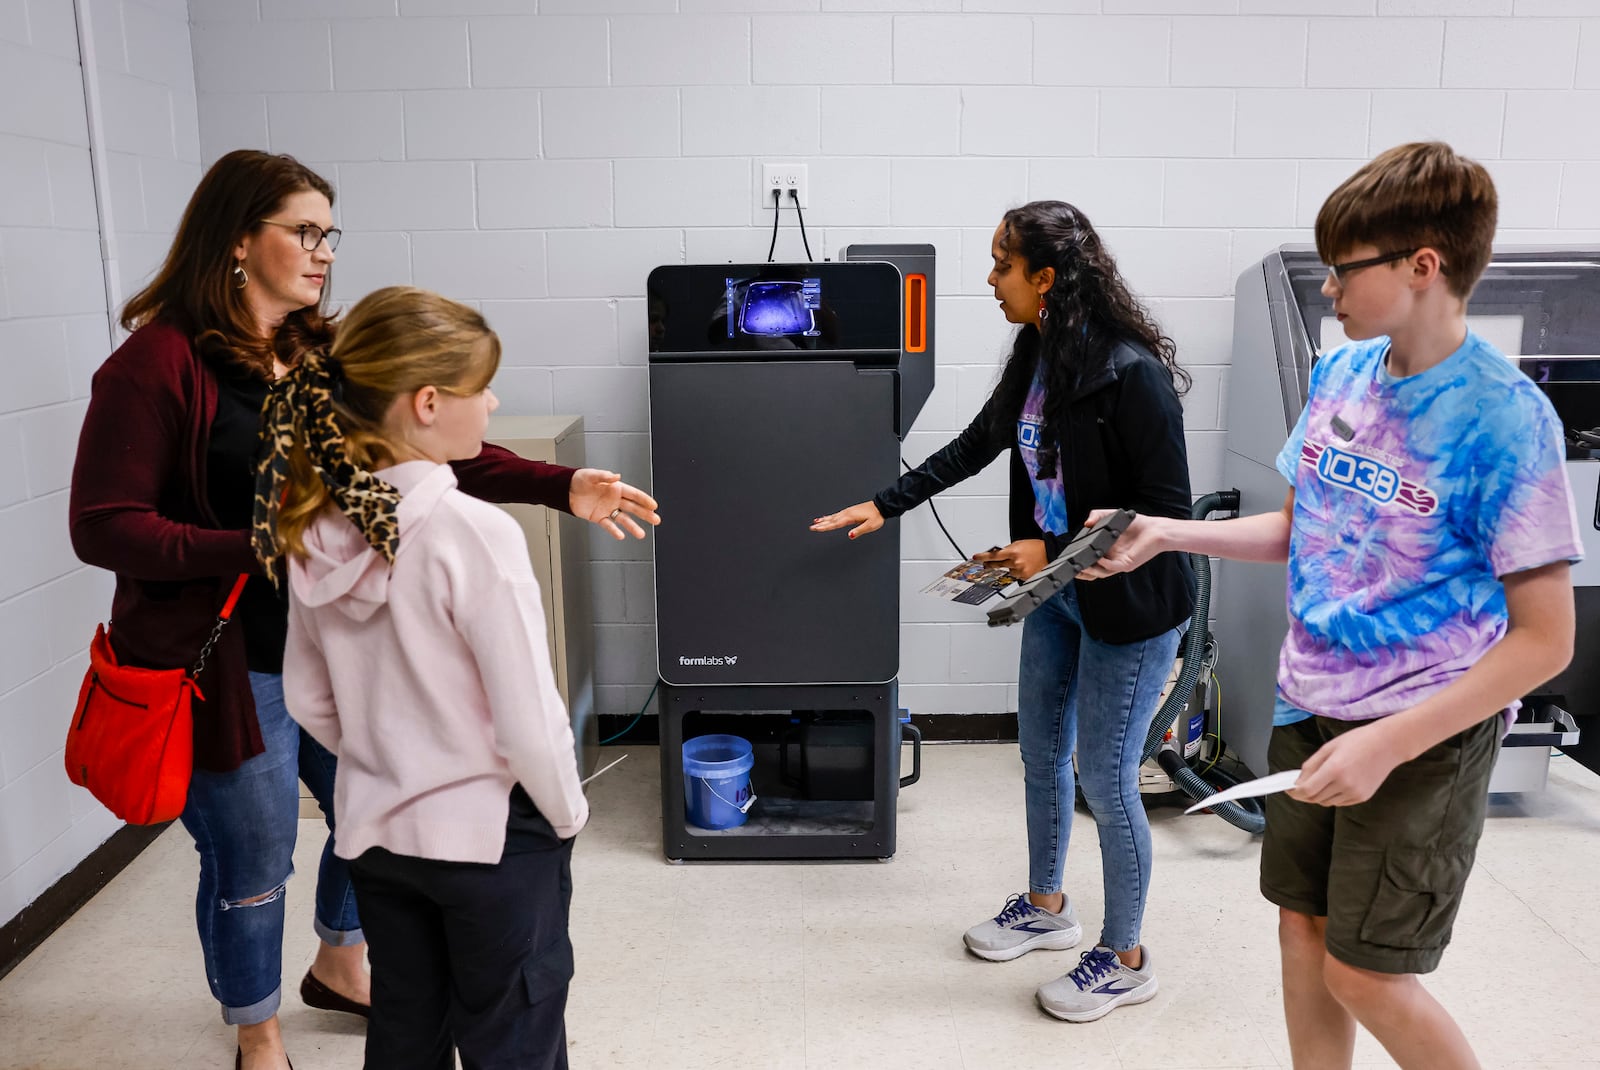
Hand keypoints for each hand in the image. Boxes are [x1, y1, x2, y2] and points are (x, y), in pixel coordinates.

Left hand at [569, 469, 659, 539]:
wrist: (566, 490)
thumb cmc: (579, 480)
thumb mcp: (591, 475)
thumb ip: (604, 476)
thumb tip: (616, 476)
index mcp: (615, 487)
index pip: (633, 494)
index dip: (644, 500)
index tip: (653, 505)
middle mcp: (614, 499)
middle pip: (633, 507)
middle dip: (645, 514)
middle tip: (656, 519)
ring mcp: (608, 509)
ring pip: (624, 519)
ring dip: (633, 526)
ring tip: (641, 534)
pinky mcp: (599, 517)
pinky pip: (609, 525)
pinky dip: (614, 530)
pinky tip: (621, 535)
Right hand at [811, 501, 883, 539]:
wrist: (880, 506)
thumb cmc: (876, 516)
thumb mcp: (870, 526)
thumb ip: (859, 530)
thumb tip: (850, 536)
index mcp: (850, 517)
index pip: (835, 524)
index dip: (824, 527)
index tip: (816, 528)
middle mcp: (847, 513)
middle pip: (831, 520)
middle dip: (821, 524)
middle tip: (811, 527)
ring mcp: (848, 511)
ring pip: (833, 516)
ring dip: (824, 520)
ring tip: (815, 522)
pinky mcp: (850, 511)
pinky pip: (837, 514)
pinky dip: (830, 516)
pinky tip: (828, 517)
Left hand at [974, 539, 1047, 580]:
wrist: (1050, 554)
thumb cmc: (1037, 547)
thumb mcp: (1020, 543)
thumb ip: (1008, 549)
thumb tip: (999, 554)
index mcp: (1013, 552)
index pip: (994, 555)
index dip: (983, 557)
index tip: (976, 558)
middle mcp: (1016, 563)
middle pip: (998, 565)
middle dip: (991, 565)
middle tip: (986, 565)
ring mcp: (1020, 572)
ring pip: (1008, 571)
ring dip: (1011, 567)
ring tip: (1021, 562)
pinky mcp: (1025, 578)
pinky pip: (1017, 575)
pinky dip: (1019, 572)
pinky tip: (1026, 566)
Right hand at [1076, 510, 1163, 580]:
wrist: (1155, 529)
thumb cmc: (1136, 524)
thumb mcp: (1112, 516)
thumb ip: (1097, 516)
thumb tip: (1086, 523)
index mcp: (1107, 550)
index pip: (1091, 559)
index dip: (1080, 560)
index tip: (1069, 558)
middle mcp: (1112, 559)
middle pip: (1094, 570)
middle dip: (1082, 572)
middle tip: (1070, 569)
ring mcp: (1119, 563)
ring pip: (1101, 572)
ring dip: (1090, 571)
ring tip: (1081, 567)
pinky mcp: (1127, 564)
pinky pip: (1113, 567)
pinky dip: (1103, 564)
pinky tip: (1098, 558)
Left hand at [1287, 720, 1402, 806]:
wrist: (1388, 745)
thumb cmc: (1358, 741)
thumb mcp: (1329, 747)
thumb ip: (1311, 765)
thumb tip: (1298, 781)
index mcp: (1334, 769)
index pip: (1307, 790)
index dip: (1295, 792)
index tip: (1288, 789)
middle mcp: (1345, 784)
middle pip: (1315, 798)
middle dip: (1304, 794)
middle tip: (1299, 786)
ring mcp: (1355, 793)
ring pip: (1326, 802)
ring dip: (1318, 795)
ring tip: (1320, 781)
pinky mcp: (1362, 797)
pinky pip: (1339, 802)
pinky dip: (1332, 796)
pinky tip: (1335, 784)